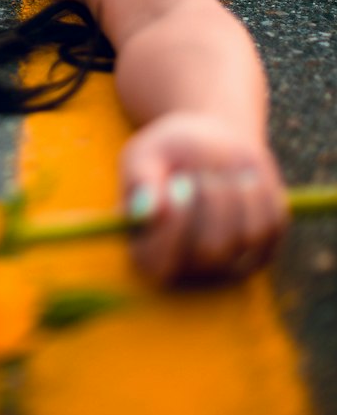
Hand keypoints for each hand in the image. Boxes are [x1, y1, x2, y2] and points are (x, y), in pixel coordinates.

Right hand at [120, 112, 288, 284]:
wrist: (206, 145)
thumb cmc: (166, 153)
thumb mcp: (143, 156)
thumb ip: (140, 181)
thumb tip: (147, 213)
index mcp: (147, 252)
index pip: (157, 261)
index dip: (171, 228)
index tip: (177, 185)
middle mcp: (188, 269)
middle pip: (212, 248)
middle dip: (211, 199)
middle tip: (203, 173)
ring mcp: (229, 265)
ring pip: (248, 235)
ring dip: (236, 191)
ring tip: (220, 172)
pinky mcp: (263, 250)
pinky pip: (273, 223)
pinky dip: (260, 192)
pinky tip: (243, 177)